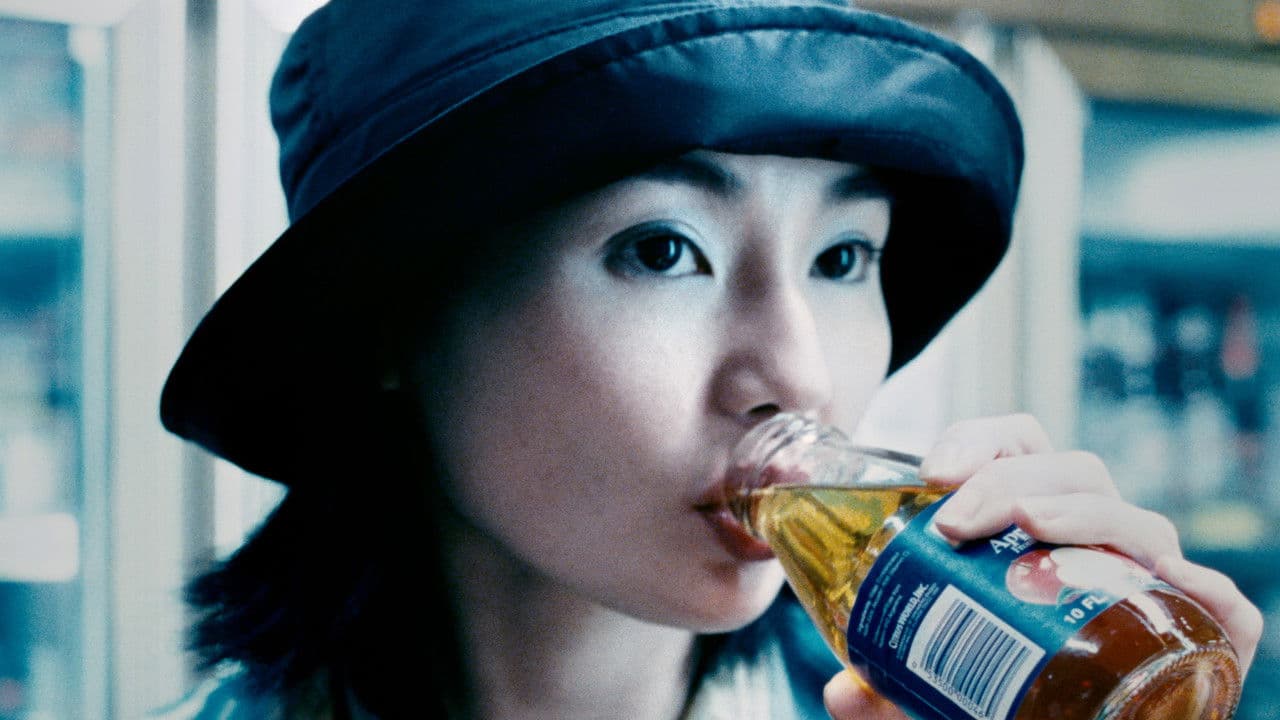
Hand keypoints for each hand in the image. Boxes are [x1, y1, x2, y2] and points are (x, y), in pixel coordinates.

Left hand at [821, 414, 1264, 718]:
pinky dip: (1204, 590)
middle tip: (953, 521)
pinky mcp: (1198, 634)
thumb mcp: (929, 687)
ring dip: (1082, 512)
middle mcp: (1096, 541)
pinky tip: (1174, 583)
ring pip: (1137, 522)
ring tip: (1032, 527)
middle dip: (1009, 482)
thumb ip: (886, 687)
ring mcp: (1147, 582)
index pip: (1019, 447)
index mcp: (1036, 525)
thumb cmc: (997, 695)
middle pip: (1072, 472)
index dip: (981, 441)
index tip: (932, 472)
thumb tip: (841, 695)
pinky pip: (1221, 604)